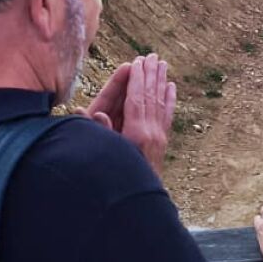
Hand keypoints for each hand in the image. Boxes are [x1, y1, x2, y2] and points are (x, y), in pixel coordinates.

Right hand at [93, 55, 175, 173]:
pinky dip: (169, 100)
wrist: (139, 206)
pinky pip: (167, 116)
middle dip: (151, 75)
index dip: (136, 79)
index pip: (136, 99)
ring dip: (161, 82)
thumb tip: (91, 113)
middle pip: (151, 96)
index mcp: (136, 133)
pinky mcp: (163, 143)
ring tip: (163, 64)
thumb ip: (99, 134)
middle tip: (152, 55)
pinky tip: (171, 88)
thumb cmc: (117, 178)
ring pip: (161, 103)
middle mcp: (151, 133)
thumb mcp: (105, 156)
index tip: (136, 62)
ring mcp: (159, 138)